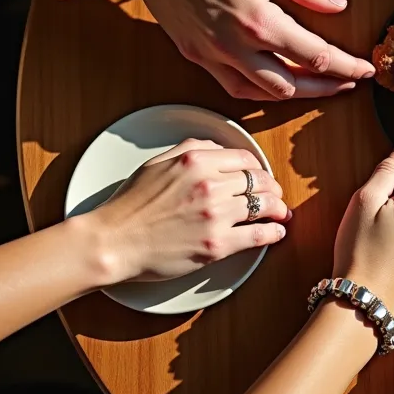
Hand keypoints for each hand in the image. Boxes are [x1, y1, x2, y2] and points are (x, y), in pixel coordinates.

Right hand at [84, 139, 290, 281]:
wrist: (113, 242)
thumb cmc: (131, 205)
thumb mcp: (158, 162)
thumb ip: (191, 148)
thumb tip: (219, 149)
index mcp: (196, 160)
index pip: (245, 159)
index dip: (257, 169)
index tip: (261, 176)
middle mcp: (210, 184)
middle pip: (260, 181)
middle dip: (272, 188)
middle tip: (276, 195)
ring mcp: (216, 215)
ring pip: (265, 206)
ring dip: (278, 209)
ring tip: (281, 213)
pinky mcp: (217, 244)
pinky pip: (260, 235)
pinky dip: (274, 233)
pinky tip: (277, 232)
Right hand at [118, 0, 373, 100]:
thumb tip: (337, 5)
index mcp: (259, 21)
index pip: (316, 56)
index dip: (346, 66)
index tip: (363, 69)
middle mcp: (236, 47)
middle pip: (292, 86)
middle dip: (327, 87)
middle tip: (348, 81)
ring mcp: (213, 56)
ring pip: (263, 94)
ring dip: (296, 93)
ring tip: (320, 84)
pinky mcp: (197, 57)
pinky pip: (235, 87)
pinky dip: (261, 90)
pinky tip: (276, 82)